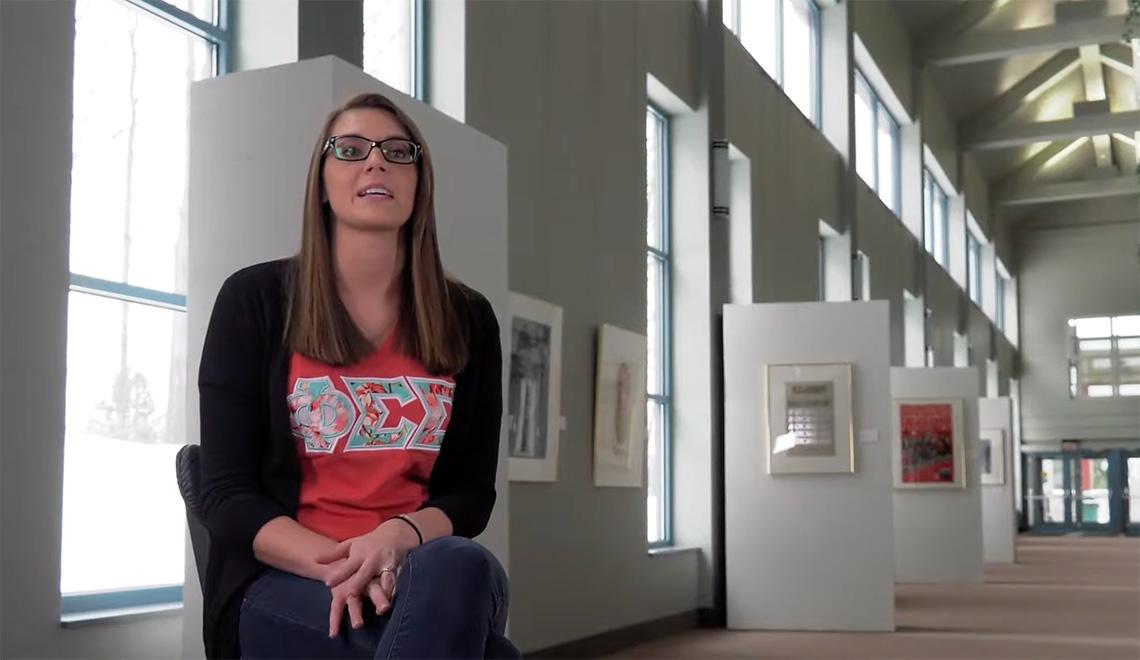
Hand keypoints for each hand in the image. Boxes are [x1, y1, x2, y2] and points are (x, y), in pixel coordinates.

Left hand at [316, 520, 417, 634]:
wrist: (396, 534)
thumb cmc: (369, 543)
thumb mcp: (351, 545)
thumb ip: (334, 554)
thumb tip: (314, 560)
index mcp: (360, 554)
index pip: (347, 565)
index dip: (338, 574)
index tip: (327, 583)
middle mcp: (374, 559)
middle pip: (365, 574)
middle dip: (359, 584)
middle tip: (351, 594)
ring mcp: (388, 565)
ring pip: (385, 579)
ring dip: (383, 592)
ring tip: (381, 607)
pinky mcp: (400, 570)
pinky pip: (398, 582)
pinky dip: (396, 591)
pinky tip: (393, 601)